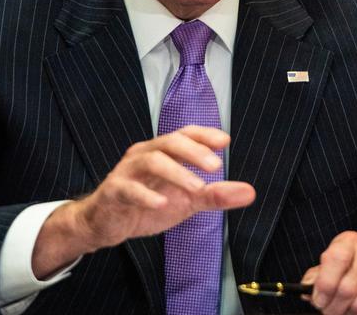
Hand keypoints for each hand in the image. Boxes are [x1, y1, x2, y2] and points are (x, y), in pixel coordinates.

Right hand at [32, 125, 254, 276]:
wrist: (106, 223)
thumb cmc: (147, 204)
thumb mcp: (187, 201)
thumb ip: (216, 195)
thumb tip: (250, 192)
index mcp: (163, 152)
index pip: (184, 134)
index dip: (203, 134)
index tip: (225, 141)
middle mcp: (145, 155)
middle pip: (169, 141)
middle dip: (194, 151)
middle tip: (216, 166)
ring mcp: (127, 171)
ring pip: (151, 161)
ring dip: (176, 172)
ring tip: (196, 187)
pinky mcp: (114, 192)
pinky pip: (128, 188)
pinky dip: (145, 195)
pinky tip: (161, 204)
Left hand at [300, 231, 356, 314]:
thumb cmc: (353, 274)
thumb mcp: (332, 269)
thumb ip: (317, 277)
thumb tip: (306, 289)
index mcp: (349, 242)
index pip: (336, 258)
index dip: (325, 284)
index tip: (318, 300)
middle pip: (347, 288)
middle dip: (333, 308)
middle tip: (329, 312)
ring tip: (346, 312)